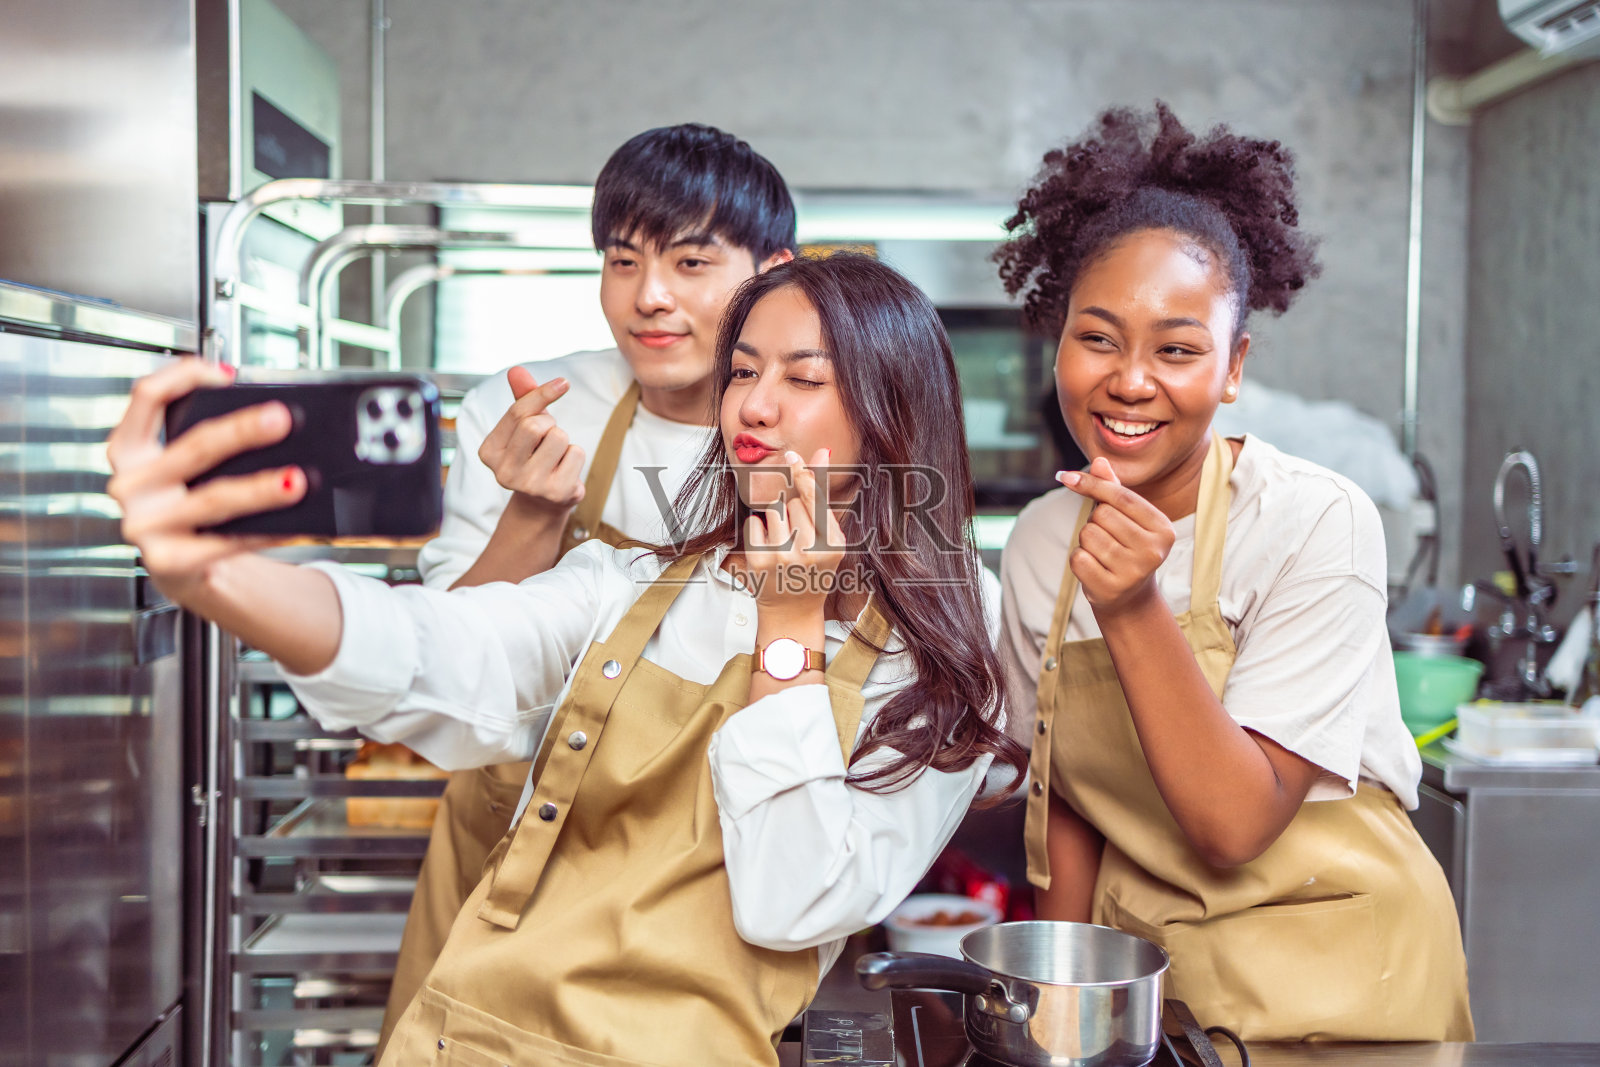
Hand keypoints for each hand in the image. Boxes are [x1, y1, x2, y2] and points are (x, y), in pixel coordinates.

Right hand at [105, 359, 304, 600]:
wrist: (183, 570)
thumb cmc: (187, 506)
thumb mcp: (185, 469)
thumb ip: (206, 440)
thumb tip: (269, 418)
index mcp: (130, 450)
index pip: (147, 398)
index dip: (184, 377)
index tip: (226, 374)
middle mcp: (130, 486)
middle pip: (194, 448)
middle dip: (241, 432)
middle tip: (281, 419)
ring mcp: (145, 525)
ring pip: (213, 499)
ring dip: (259, 489)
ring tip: (296, 479)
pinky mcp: (169, 561)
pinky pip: (227, 542)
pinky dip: (266, 531)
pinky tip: (293, 523)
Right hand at [477, 367, 583, 514]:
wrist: (542, 504)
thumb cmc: (533, 456)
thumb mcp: (524, 427)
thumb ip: (522, 399)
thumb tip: (516, 370)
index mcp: (489, 452)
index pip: (517, 412)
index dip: (542, 393)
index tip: (563, 383)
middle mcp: (504, 472)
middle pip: (536, 425)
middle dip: (549, 424)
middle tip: (547, 438)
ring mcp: (530, 485)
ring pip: (559, 437)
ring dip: (564, 440)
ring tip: (554, 456)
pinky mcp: (556, 493)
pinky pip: (576, 454)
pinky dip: (576, 456)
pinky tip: (564, 470)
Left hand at [743, 448, 844, 623]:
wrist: (793, 611)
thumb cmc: (813, 568)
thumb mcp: (828, 537)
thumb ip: (822, 497)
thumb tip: (821, 452)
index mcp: (832, 545)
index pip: (816, 500)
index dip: (804, 475)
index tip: (792, 456)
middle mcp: (810, 552)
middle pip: (793, 502)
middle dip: (792, 509)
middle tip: (798, 536)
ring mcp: (783, 558)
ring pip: (773, 509)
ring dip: (775, 519)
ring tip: (784, 543)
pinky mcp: (759, 562)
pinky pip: (754, 523)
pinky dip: (758, 530)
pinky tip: (768, 549)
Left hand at [1058, 457, 1173, 616]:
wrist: (1129, 597)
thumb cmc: (1126, 547)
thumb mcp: (1125, 518)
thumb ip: (1113, 489)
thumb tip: (1100, 460)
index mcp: (1163, 528)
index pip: (1121, 496)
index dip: (1091, 484)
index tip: (1065, 476)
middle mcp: (1153, 551)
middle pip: (1102, 515)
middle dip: (1095, 521)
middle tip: (1108, 538)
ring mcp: (1134, 572)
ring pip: (1088, 535)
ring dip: (1086, 541)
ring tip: (1103, 554)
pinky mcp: (1111, 588)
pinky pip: (1078, 558)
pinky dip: (1079, 560)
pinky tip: (1095, 568)